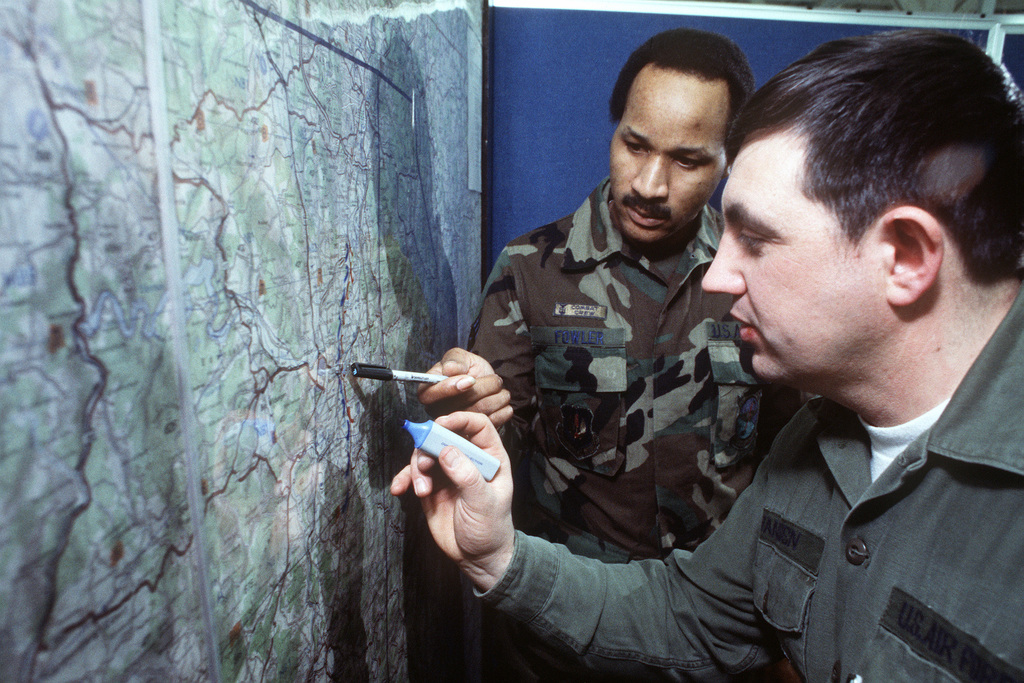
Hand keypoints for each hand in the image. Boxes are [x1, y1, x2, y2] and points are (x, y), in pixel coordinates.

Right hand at [390, 411, 515, 590]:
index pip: (477, 426)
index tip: (441, 424)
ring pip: (426, 453)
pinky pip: (413, 474)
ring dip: (417, 467)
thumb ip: (466, 476)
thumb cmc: (490, 528)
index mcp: (490, 458)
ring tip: (422, 490)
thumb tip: (446, 450)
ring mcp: (448, 472)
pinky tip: (398, 489)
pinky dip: (404, 478)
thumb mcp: (483, 502)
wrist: (477, 557)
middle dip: (429, 445)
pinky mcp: (431, 486)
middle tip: (423, 463)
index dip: (460, 420)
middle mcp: (468, 460)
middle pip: (444, 436)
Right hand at [418, 348, 512, 427]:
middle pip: (458, 407)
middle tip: (494, 380)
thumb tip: (449, 369)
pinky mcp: (475, 434)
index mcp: (428, 392)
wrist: (486, 380)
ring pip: (479, 414)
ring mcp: (457, 425)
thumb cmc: (467, 368)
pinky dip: (502, 408)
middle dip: (483, 389)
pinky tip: (500, 399)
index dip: (449, 389)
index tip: (470, 380)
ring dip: (496, 397)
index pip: (428, 396)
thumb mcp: (459, 356)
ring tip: (498, 387)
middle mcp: (438, 412)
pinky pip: (492, 423)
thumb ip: (454, 359)